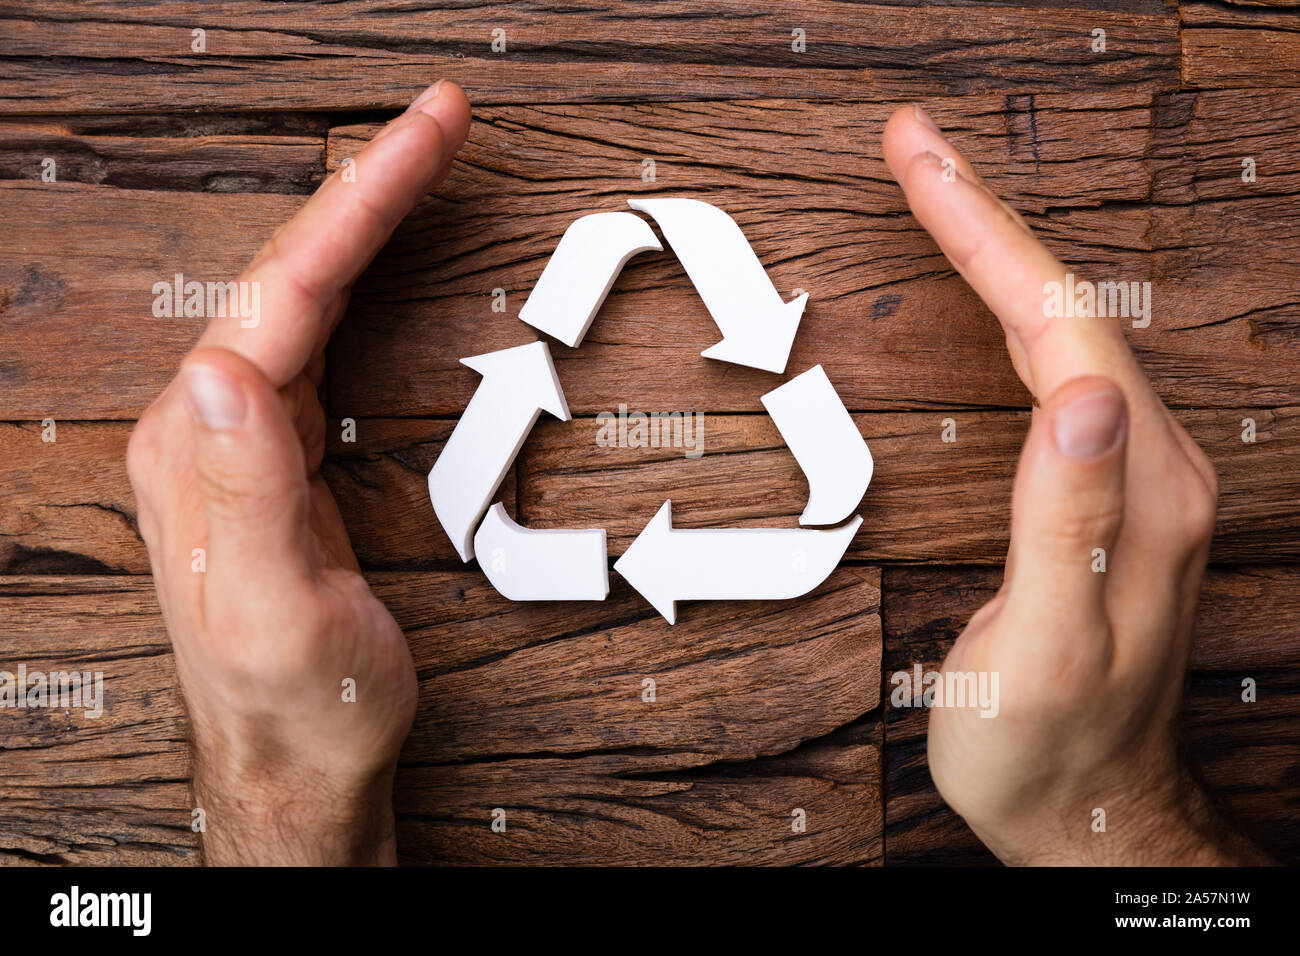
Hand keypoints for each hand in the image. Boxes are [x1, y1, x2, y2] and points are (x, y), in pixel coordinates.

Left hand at [126, 81, 470, 864]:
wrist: (298, 762)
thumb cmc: (294, 701)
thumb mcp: (274, 612)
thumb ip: (243, 493)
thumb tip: (218, 369)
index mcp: (203, 447)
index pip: (288, 290)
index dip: (363, 201)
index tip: (428, 133)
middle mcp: (209, 428)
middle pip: (292, 270)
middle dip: (369, 186)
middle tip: (441, 119)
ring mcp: (240, 437)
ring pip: (305, 294)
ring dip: (366, 221)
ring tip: (420, 161)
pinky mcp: (276, 454)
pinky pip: (319, 338)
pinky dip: (361, 280)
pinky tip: (384, 260)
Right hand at [882, 105, 1268, 864]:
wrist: (1086, 809)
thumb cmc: (1049, 745)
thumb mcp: (1053, 647)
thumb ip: (1072, 521)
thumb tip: (1080, 392)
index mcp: (1140, 489)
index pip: (1060, 326)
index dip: (986, 234)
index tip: (921, 162)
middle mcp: (1153, 467)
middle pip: (1067, 307)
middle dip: (985, 216)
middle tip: (915, 147)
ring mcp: (1134, 477)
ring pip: (1065, 330)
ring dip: (999, 251)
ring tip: (940, 193)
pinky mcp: (1106, 494)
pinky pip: (1058, 371)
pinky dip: (1011, 311)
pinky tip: (989, 298)